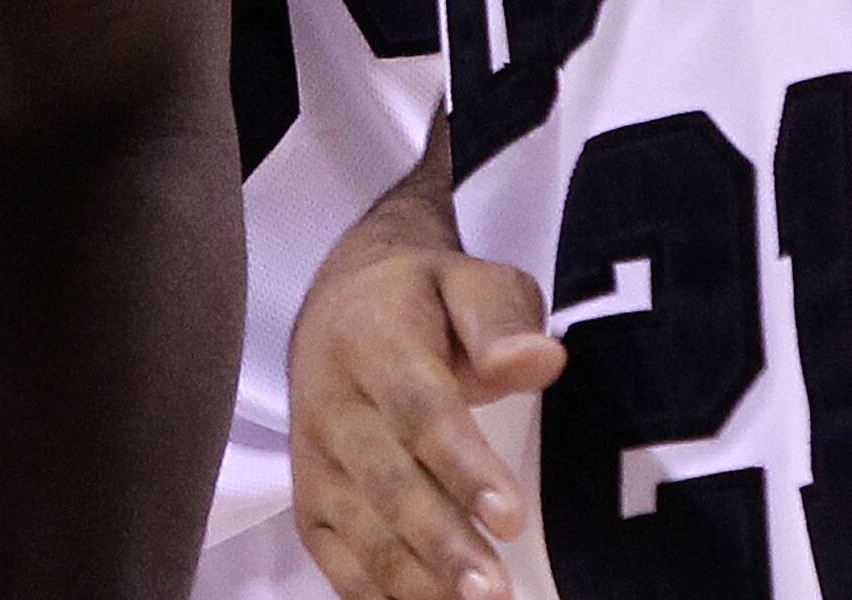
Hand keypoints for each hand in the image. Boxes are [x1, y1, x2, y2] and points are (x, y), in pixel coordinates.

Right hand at [289, 233, 565, 599]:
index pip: (419, 410)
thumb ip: (500, 319)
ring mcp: (314, 458)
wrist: (342, 304)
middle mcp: (331, 402)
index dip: (462, 468)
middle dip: (439, 543)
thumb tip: (542, 359)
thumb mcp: (468, 283)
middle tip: (492, 592)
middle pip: (385, 481)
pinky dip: (374, 594)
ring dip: (413, 580)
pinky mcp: (309, 501)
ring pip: (359, 529)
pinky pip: (335, 559)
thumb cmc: (424, 300)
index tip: (510, 519)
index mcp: (371, 339)